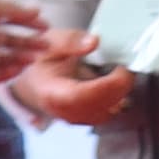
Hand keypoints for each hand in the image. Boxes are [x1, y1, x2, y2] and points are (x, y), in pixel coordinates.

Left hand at [0, 0, 60, 86]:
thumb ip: (12, 10)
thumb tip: (38, 10)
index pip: (11, 21)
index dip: (28, 23)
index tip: (45, 26)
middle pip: (10, 42)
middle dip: (29, 44)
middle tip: (47, 46)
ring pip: (4, 60)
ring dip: (20, 58)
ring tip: (35, 57)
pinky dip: (7, 74)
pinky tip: (19, 68)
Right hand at [9, 49, 137, 127]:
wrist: (32, 77)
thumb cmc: (38, 61)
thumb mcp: (49, 42)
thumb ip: (70, 41)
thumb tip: (93, 42)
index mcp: (50, 93)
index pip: (82, 96)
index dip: (107, 85)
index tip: (122, 70)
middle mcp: (62, 111)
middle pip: (99, 107)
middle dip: (119, 88)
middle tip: (126, 67)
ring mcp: (74, 118)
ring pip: (106, 113)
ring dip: (119, 93)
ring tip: (120, 72)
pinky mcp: (85, 118)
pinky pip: (106, 112)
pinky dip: (116, 98)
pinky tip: (116, 82)